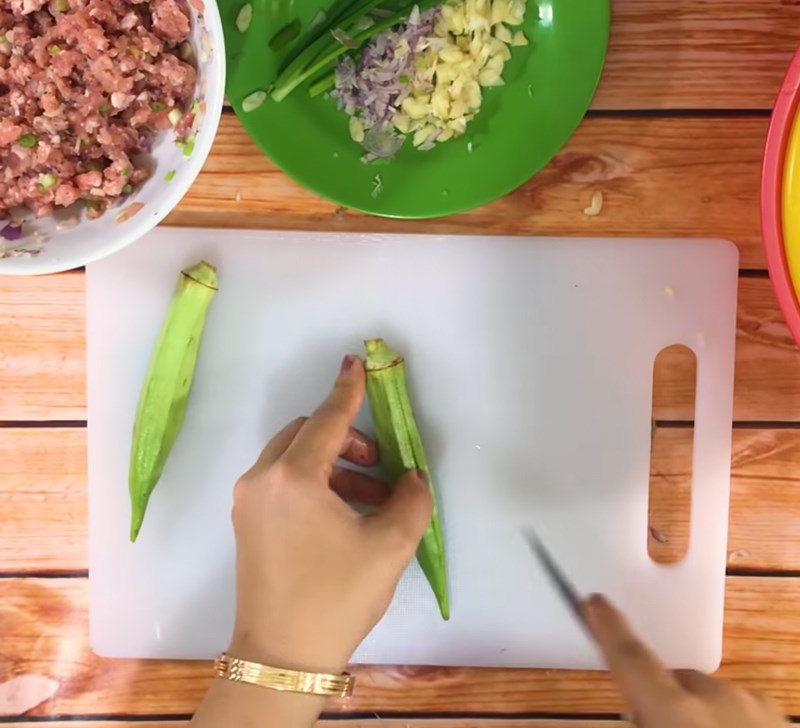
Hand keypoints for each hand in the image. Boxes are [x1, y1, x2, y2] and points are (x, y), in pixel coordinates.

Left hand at [229, 355, 432, 672]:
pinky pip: (282, 482)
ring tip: (371, 498)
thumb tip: (411, 477)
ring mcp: (249, 502)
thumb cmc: (336, 597)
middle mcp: (263, 479)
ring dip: (333, 465)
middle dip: (346, 439)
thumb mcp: (389, 546)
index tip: (358, 364)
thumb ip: (411, 500)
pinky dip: (313, 483)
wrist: (281, 656)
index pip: (327, 420)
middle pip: (306, 434)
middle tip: (378, 464)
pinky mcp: (247, 523)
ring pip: (293, 458)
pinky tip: (343, 514)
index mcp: (293, 477)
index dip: (348, 391)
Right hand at [584, 594, 787, 726]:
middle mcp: (718, 700)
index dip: (610, 630)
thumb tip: (641, 712)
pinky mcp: (782, 723)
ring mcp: (759, 711)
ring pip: (712, 702)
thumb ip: (645, 719)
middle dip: (662, 708)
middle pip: (673, 685)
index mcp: (676, 714)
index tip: (595, 603)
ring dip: (701, 723)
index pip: (631, 659)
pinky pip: (746, 718)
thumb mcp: (663, 724)